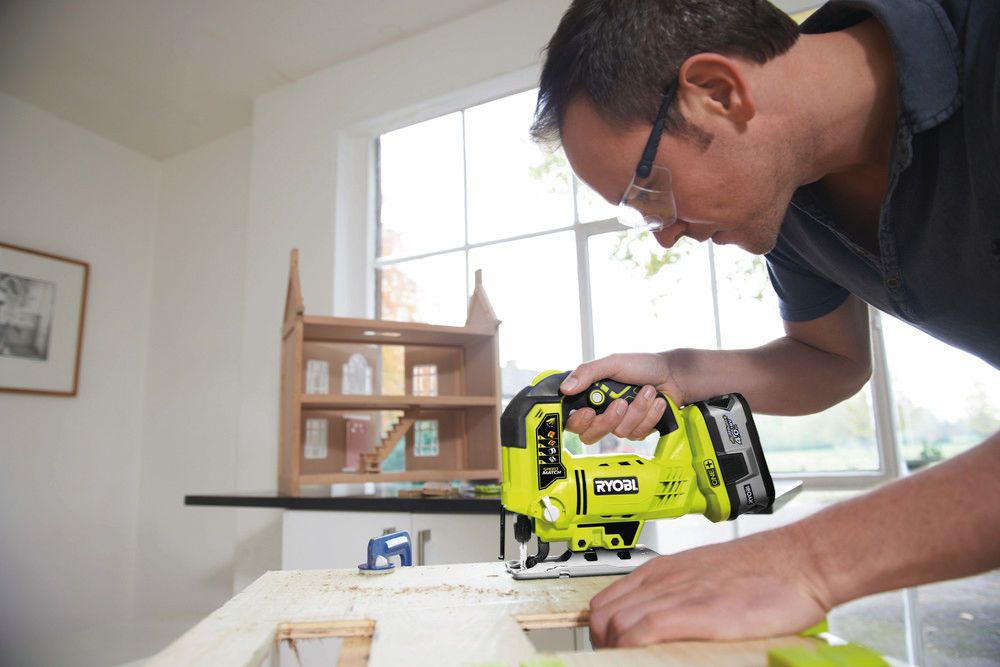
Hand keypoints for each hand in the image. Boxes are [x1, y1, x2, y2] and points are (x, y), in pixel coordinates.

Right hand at [562, 353, 682, 443]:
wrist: (673, 375)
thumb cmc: (642, 365)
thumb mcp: (613, 363)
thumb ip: (588, 373)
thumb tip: (565, 388)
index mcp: (592, 396)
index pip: (572, 420)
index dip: (578, 421)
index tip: (589, 412)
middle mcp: (603, 412)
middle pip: (591, 435)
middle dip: (610, 419)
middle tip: (622, 402)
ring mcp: (621, 423)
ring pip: (619, 432)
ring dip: (638, 410)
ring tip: (647, 391)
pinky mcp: (638, 430)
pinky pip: (638, 433)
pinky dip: (650, 415)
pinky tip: (656, 402)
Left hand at [588, 525, 830, 646]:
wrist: (798, 561)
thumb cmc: (762, 571)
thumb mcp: (705, 576)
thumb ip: (679, 595)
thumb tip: (661, 625)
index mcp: (662, 571)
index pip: (605, 602)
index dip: (602, 632)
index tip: (609, 650)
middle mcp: (663, 580)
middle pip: (603, 616)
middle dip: (603, 646)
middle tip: (617, 662)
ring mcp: (678, 594)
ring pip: (617, 624)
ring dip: (616, 651)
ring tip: (631, 664)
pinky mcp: (698, 612)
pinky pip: (645, 630)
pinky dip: (634, 649)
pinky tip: (642, 660)